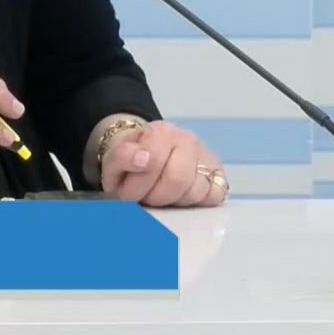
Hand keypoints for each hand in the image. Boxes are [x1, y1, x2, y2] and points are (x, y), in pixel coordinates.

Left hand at [100, 121, 226, 207]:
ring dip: (173, 201)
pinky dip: (195, 202)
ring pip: (195, 192)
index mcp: (162, 131)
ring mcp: (207, 158)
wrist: (146, 158)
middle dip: (155, 196)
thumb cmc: (132, 162)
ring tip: (160, 194)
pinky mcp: (219, 176)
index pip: (153, 163)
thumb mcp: (115, 159)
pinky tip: (180, 196)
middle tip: (144, 196)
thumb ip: (122, 156)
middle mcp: (189, 140)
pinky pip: (214, 197)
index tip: (125, 192)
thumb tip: (142, 158)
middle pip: (177, 181)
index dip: (136, 186)